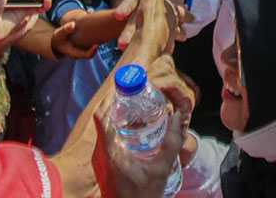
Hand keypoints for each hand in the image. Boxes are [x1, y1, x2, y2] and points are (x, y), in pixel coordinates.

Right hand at [51, 20, 101, 59]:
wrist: (58, 40)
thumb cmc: (59, 38)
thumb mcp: (59, 34)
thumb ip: (65, 30)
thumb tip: (72, 25)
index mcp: (76, 53)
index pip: (86, 56)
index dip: (92, 52)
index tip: (97, 45)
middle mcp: (83, 51)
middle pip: (94, 49)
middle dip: (101, 41)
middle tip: (107, 33)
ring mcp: (86, 46)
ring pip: (96, 42)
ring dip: (101, 35)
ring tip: (106, 26)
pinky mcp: (88, 41)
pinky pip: (94, 37)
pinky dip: (98, 30)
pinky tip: (101, 22)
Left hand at [92, 53, 192, 197]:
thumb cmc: (142, 196)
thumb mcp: (161, 170)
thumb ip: (171, 143)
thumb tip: (177, 117)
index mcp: (111, 151)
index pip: (102, 116)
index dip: (112, 98)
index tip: (127, 89)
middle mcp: (100, 153)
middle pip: (102, 118)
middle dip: (118, 103)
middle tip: (136, 95)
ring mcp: (98, 159)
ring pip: (103, 127)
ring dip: (117, 114)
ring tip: (136, 108)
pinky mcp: (101, 163)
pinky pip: (105, 137)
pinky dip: (116, 127)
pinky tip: (133, 128)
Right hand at [114, 0, 187, 50]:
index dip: (125, 6)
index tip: (120, 15)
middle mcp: (145, 6)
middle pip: (134, 20)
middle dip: (128, 32)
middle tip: (122, 44)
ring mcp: (154, 18)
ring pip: (148, 30)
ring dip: (147, 39)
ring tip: (147, 49)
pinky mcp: (165, 26)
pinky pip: (167, 33)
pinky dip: (172, 38)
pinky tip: (178, 40)